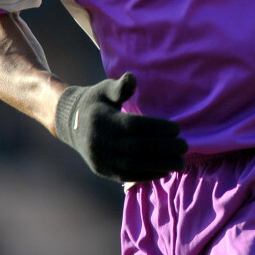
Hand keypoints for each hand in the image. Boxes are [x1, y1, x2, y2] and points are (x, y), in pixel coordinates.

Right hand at [54, 73, 186, 181]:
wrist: (69, 124)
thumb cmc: (95, 102)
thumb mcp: (104, 89)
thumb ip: (120, 87)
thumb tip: (132, 77)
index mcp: (103, 120)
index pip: (135, 126)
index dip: (157, 128)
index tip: (177, 129)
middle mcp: (101, 142)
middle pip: (137, 147)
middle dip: (164, 149)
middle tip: (185, 146)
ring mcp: (101, 159)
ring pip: (134, 165)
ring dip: (160, 165)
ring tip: (180, 163)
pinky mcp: (103, 171)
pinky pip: (127, 176)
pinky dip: (147, 175)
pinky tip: (164, 171)